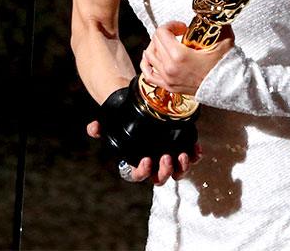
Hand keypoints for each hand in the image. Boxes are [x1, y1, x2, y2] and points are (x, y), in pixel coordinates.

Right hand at [86, 120, 201, 184]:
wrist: (141, 109)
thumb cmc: (125, 120)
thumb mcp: (112, 122)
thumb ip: (101, 127)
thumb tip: (93, 128)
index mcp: (138, 163)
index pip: (139, 176)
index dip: (142, 172)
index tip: (146, 160)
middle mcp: (154, 164)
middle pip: (160, 178)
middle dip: (164, 171)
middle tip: (166, 157)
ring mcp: (169, 159)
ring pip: (177, 173)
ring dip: (181, 167)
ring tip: (182, 155)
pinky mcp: (182, 149)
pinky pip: (191, 159)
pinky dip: (195, 156)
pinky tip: (196, 149)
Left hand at [140, 21, 234, 94]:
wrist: (227, 89)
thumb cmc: (224, 69)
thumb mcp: (223, 41)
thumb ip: (218, 25)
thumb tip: (215, 15)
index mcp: (179, 56)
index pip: (161, 32)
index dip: (171, 25)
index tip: (181, 27)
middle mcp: (170, 68)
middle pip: (155, 42)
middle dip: (165, 33)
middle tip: (178, 33)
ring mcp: (167, 78)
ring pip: (149, 55)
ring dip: (156, 46)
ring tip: (167, 44)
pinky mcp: (168, 86)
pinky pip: (148, 74)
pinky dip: (147, 64)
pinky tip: (152, 58)